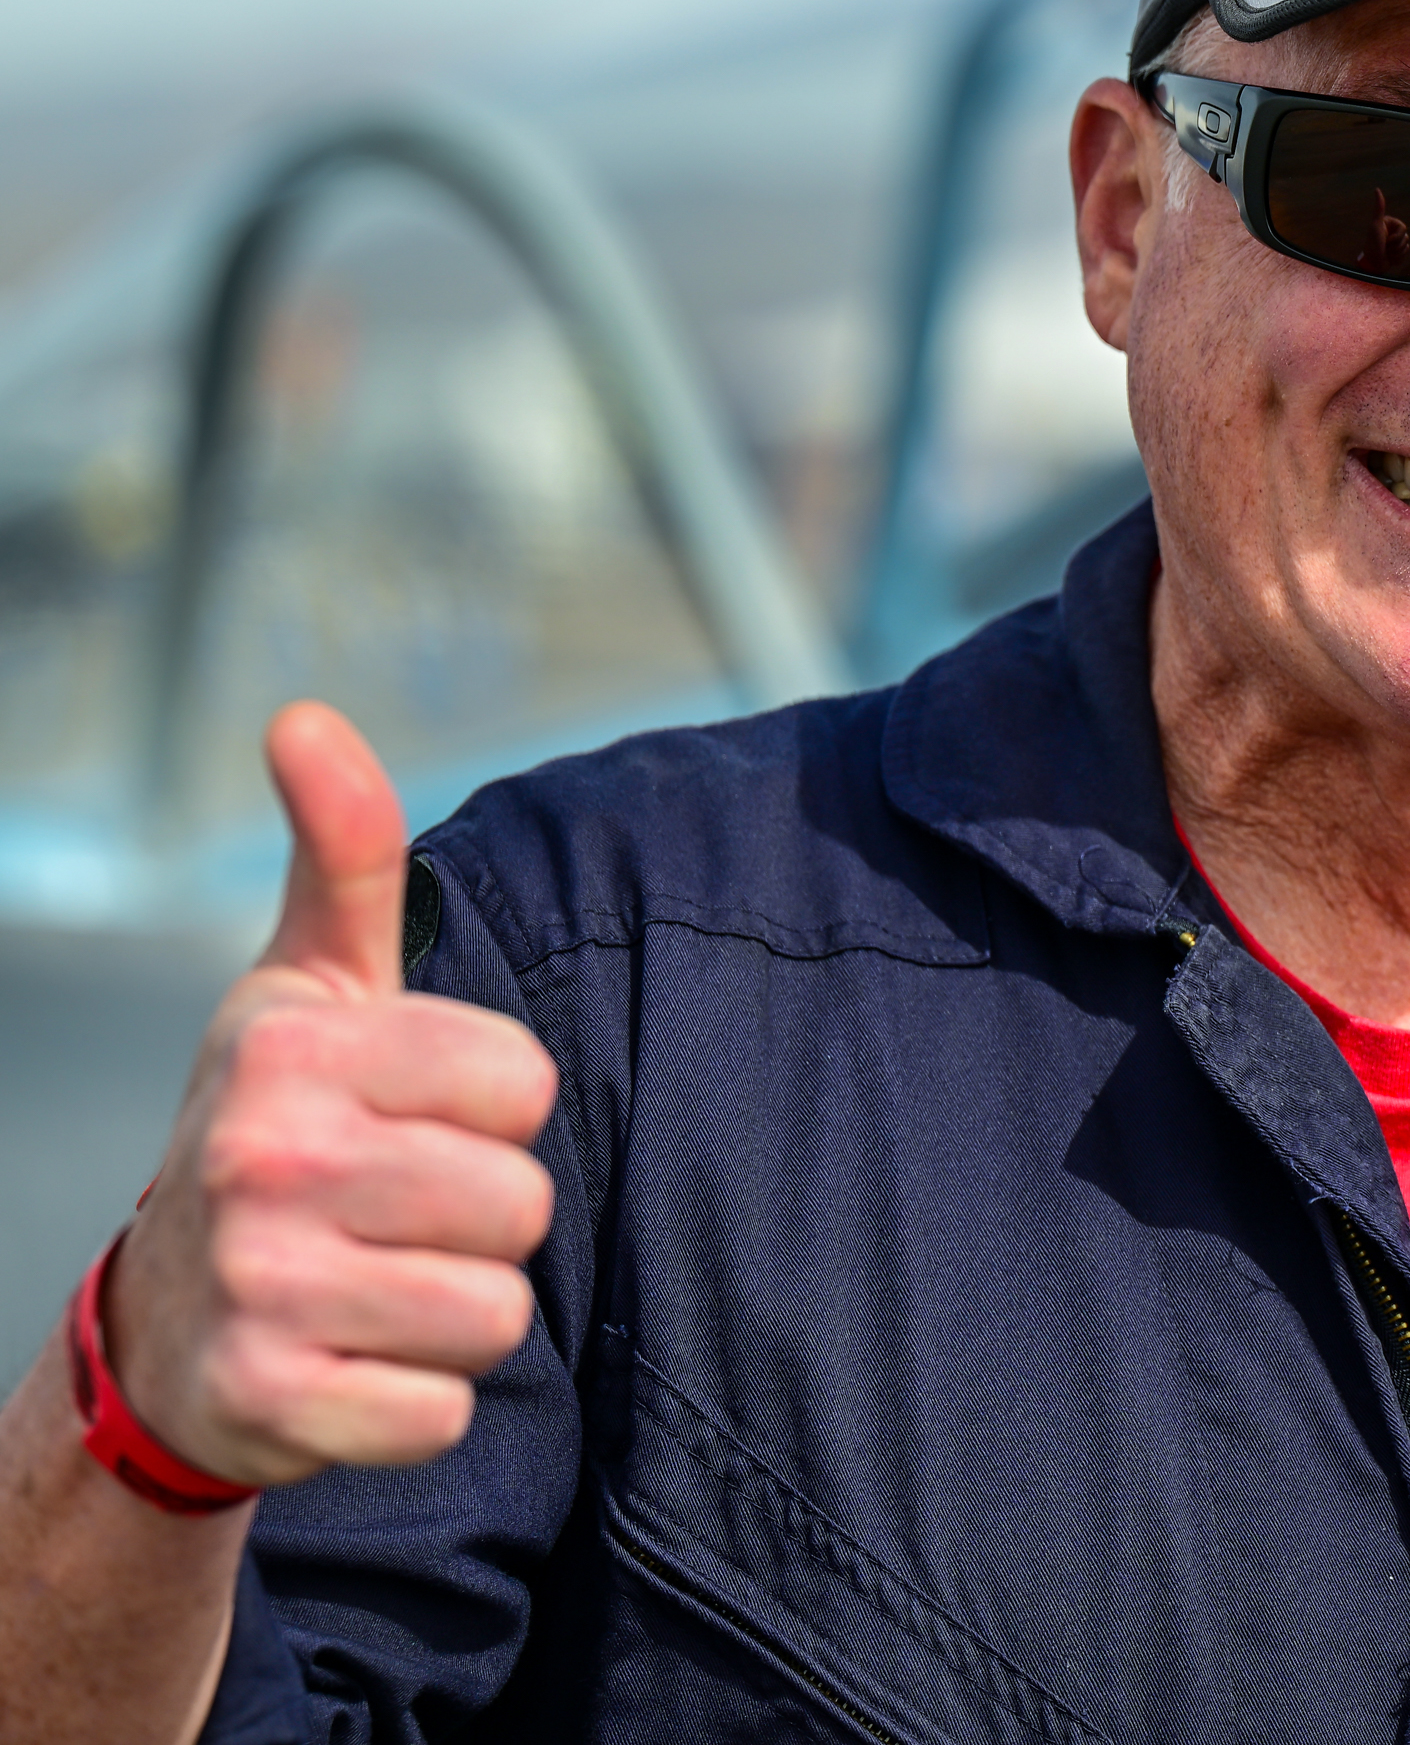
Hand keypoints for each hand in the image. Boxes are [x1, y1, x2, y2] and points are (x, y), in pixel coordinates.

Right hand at [103, 704, 559, 1485]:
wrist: (165, 1321)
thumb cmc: (282, 1122)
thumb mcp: (311, 981)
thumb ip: (343, 850)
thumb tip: (304, 714)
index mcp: (292, 1049)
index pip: (526, 1086)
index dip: (493, 1109)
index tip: (418, 1114)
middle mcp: (263, 1159)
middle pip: (521, 1203)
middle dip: (483, 1218)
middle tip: (397, 1213)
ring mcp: (258, 1288)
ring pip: (496, 1312)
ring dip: (459, 1311)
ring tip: (380, 1283)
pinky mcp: (270, 1405)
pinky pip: (443, 1412)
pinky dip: (419, 1404)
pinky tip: (354, 1364)